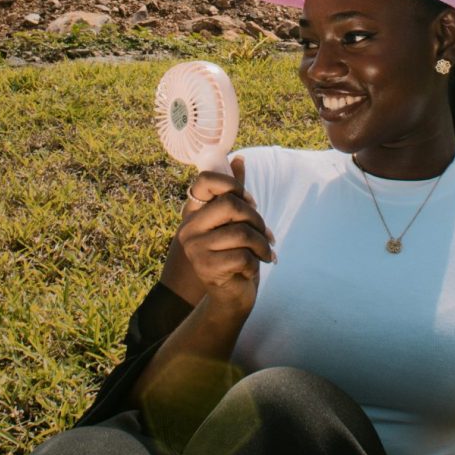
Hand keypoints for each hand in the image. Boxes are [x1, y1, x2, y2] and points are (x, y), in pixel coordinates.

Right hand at [169, 157, 273, 320]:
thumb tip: (239, 158)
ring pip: (242, 233)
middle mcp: (189, 228)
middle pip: (231, 205)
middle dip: (257, 219)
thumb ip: (235, 192)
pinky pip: (243, 256)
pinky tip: (251, 270)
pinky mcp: (206, 269)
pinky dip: (256, 263)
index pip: (205, 180)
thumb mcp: (236, 222)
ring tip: (265, 253)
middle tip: (265, 235)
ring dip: (262, 245)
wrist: (231, 296)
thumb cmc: (236, 255)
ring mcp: (195, 249)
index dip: (233, 185)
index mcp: (194, 213)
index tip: (250, 202)